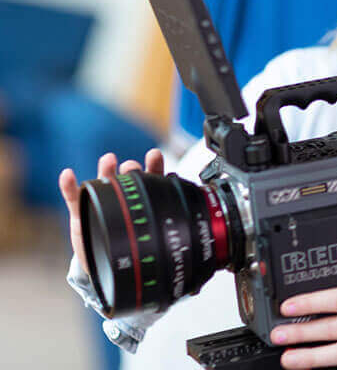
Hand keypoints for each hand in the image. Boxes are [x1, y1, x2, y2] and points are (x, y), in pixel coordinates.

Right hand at [58, 149, 164, 275]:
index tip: (154, 155)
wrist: (105, 265)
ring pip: (103, 181)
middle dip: (130, 168)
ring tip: (109, 160)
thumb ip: (161, 224)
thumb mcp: (145, 234)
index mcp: (143, 198)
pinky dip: (68, 186)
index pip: (151, 178)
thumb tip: (185, 225)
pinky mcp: (81, 213)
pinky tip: (68, 174)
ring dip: (106, 169)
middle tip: (131, 167)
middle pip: (127, 176)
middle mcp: (123, 196)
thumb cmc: (129, 244)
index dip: (153, 165)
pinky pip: (73, 197)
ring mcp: (101, 202)